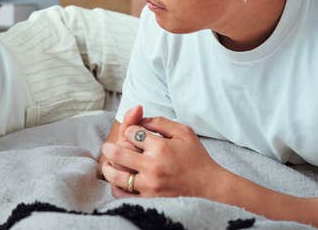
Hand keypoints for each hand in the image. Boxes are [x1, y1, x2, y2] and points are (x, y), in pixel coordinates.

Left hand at [101, 116, 225, 198]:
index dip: (129, 130)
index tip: (133, 133)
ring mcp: (149, 185)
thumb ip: (160, 122)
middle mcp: (153, 166)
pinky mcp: (148, 199)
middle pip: (118, 153)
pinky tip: (118, 180)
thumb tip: (139, 118)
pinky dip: (116, 187)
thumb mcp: (184, 132)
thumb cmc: (197, 157)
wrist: (209, 187)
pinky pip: (123, 194)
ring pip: (116, 175)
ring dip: (109, 168)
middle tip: (108, 147)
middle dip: (110, 147)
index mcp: (161, 147)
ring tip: (108, 164)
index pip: (131, 133)